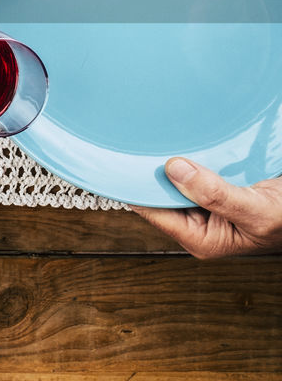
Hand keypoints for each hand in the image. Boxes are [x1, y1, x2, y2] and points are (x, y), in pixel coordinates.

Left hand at [133, 158, 281, 258]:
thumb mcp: (256, 211)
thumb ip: (216, 195)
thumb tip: (174, 170)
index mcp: (200, 239)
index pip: (152, 212)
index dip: (137, 188)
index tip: (124, 163)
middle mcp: (197, 223)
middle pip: (158, 194)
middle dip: (151, 173)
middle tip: (140, 144)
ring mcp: (203, 205)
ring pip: (172, 180)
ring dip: (168, 163)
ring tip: (159, 141)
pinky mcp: (212, 188)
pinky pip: (189, 171)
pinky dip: (186, 158)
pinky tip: (182, 144)